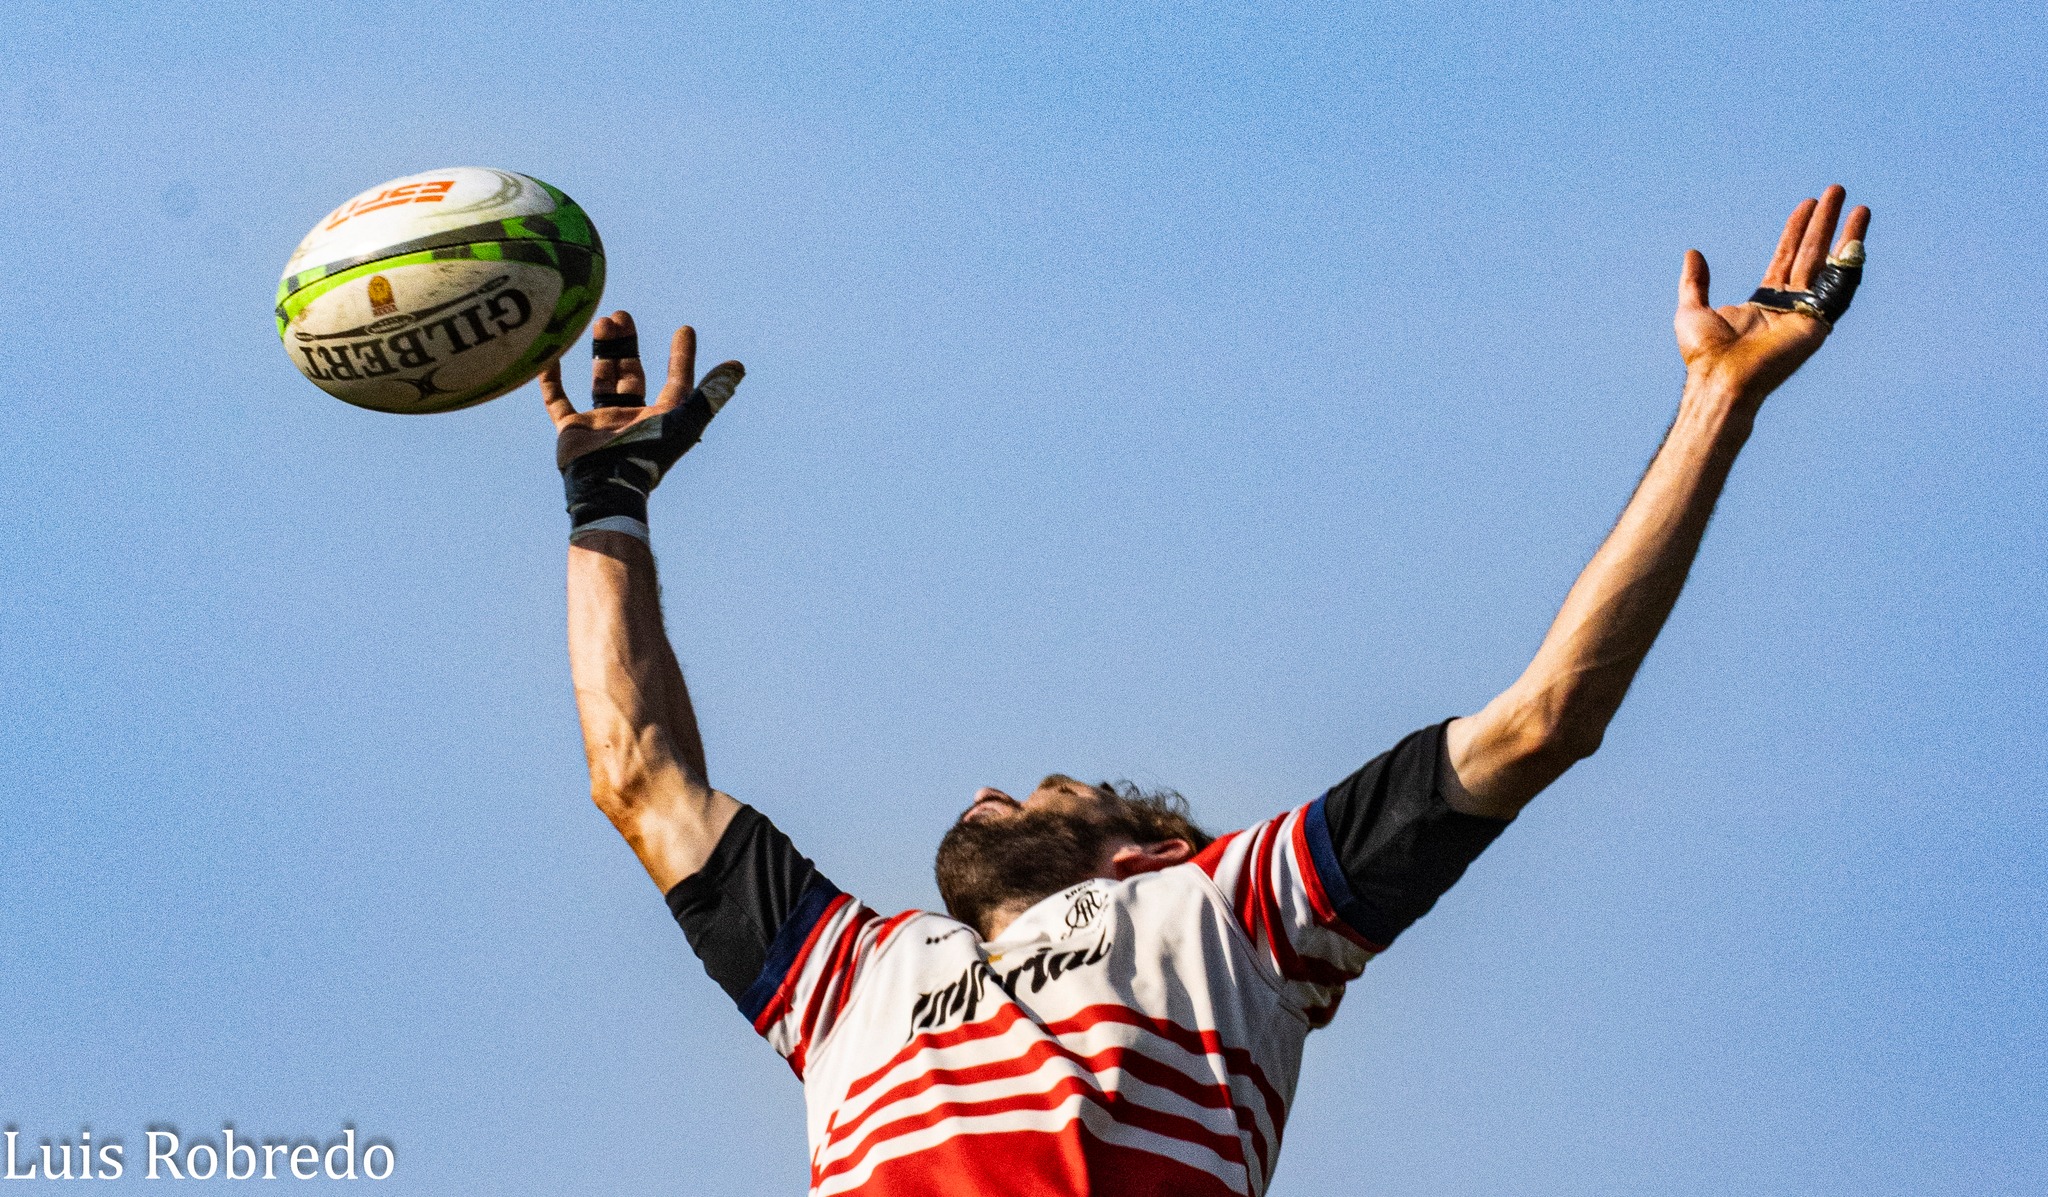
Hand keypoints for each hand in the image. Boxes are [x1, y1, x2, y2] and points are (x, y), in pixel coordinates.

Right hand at [539, 311, 742, 468]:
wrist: (606, 484)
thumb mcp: (685, 420)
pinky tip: (551, 353)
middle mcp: (632, 420)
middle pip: (631, 375)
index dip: (682, 358)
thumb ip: (710, 394)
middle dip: (627, 345)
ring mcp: (601, 424)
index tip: (685, 330)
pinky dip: (552, 378)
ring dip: (603, 352)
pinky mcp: (572, 430)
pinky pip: (558, 399)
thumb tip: (738, 367)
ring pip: (601, 380)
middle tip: (622, 315)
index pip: (676, 383)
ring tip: (602, 321)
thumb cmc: (648, 453)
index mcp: (661, 420)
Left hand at [1675, 185, 1870, 402]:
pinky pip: (1840, 290)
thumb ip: (1695, 282)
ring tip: (1859, 207)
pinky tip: (1858, 240)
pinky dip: (1850, 265)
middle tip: (1836, 191)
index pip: (1787, 257)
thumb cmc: (1706, 354)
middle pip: (1812, 254)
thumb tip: (1692, 253)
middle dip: (1825, 222)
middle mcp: (1789, 305)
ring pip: (1830, 266)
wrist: (1720, 378)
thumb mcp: (1692, 309)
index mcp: (1765, 302)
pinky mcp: (1818, 324)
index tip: (1806, 203)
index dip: (1797, 229)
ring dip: (1846, 235)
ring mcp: (1806, 313)